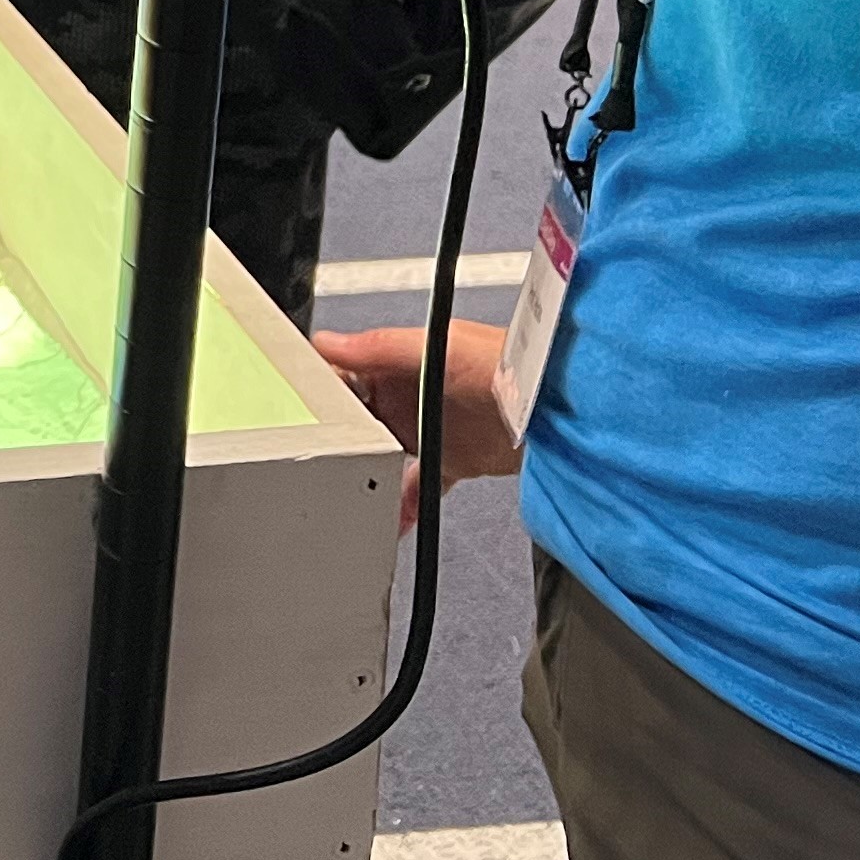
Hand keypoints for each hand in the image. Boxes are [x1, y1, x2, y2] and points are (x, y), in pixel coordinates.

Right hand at [310, 319, 518, 531]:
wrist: (561, 410)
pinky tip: (391, 518)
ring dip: (366, 474)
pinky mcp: (451, 463)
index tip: (298, 408)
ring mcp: (429, 431)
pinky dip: (402, 504)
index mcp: (401, 362)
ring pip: (381, 457)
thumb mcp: (438, 346)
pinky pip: (416, 488)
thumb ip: (381, 346)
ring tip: (348, 492)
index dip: (320, 388)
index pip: (347, 372)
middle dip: (339, 438)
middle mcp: (411, 395)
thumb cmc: (511, 364)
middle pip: (358, 419)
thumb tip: (331, 341)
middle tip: (319, 457)